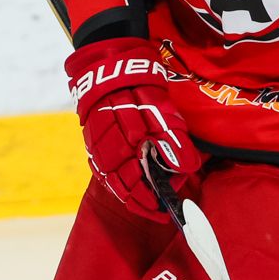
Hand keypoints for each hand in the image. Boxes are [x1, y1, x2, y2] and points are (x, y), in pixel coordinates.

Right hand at [65, 36, 200, 220]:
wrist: (108, 68)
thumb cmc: (139, 90)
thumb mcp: (163, 113)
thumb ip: (174, 142)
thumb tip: (186, 168)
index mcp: (125, 150)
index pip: (138, 189)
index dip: (152, 203)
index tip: (166, 210)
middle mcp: (107, 155)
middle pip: (124, 190)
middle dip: (142, 201)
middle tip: (158, 207)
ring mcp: (96, 150)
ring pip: (112, 183)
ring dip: (130, 194)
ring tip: (146, 201)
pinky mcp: (92, 144)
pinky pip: (103, 171)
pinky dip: (117, 182)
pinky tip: (129, 183)